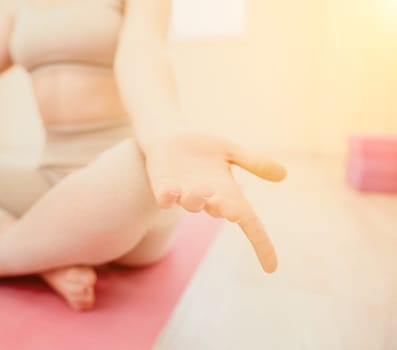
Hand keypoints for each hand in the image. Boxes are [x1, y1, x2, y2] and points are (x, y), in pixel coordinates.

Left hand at [143, 130, 286, 272]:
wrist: (167, 137)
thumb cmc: (201, 149)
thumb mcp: (230, 151)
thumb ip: (253, 162)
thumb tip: (284, 174)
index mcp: (228, 192)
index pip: (250, 222)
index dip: (261, 244)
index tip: (271, 268)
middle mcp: (207, 198)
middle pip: (221, 210)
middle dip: (226, 209)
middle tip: (231, 210)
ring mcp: (184, 194)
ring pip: (193, 203)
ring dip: (198, 200)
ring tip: (201, 193)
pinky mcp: (163, 187)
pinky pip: (166, 197)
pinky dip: (168, 197)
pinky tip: (170, 194)